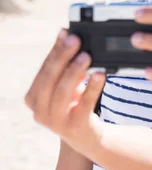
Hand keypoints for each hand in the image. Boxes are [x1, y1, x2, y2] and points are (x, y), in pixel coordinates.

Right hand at [24, 29, 105, 151]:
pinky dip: (92, 88)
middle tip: (76, 40)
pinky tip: (100, 74)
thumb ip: (64, 64)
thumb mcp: (67, 85)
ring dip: (75, 71)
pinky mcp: (75, 127)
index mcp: (33, 98)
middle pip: (50, 79)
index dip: (55, 50)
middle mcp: (40, 111)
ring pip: (63, 92)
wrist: (89, 136)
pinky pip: (84, 105)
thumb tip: (66, 34)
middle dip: (63, 57)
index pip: (44, 69)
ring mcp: (56, 122)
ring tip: (88, 56)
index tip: (66, 33)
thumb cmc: (75, 105)